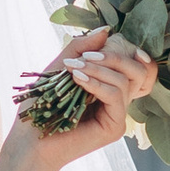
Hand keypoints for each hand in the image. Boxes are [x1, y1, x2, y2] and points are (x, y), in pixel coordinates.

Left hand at [8, 30, 157, 170]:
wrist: (29, 140)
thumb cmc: (42, 106)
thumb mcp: (61, 67)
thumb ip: (82, 48)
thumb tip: (106, 30)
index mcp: (111, 85)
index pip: (137, 63)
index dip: (129, 50)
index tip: (105, 43)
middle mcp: (120, 100)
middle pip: (140, 69)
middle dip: (115, 55)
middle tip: (85, 57)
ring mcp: (119, 115)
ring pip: (126, 80)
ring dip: (100, 68)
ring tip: (74, 69)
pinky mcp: (115, 127)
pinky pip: (116, 96)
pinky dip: (97, 83)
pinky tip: (77, 79)